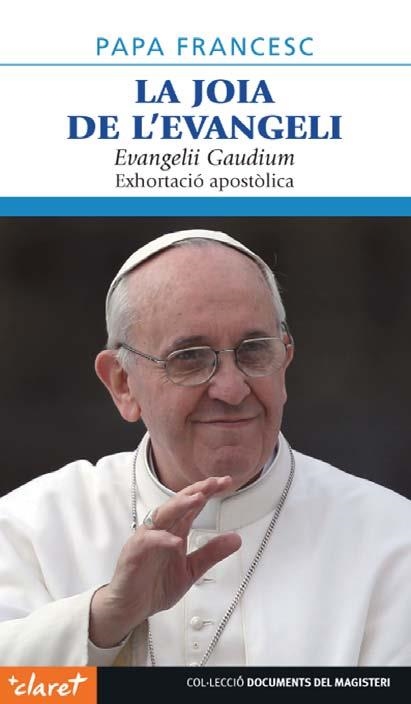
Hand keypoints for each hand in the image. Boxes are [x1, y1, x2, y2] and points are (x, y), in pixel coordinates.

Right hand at [89, 476, 240, 647]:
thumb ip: (211, 553)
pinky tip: (176, 540)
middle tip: (215, 482)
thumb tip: (236, 539)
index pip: (192, 505)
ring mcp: (147, 540)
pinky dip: (161, 539)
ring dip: (180, 505)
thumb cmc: (156, 585)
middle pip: (179, 503)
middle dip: (197, 490)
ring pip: (163, 515)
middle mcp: (161, 530)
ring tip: (197, 498)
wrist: (131, 607)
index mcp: (176, 530)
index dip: (208, 492)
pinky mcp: (134, 553)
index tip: (226, 482)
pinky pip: (148, 541)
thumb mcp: (191, 569)